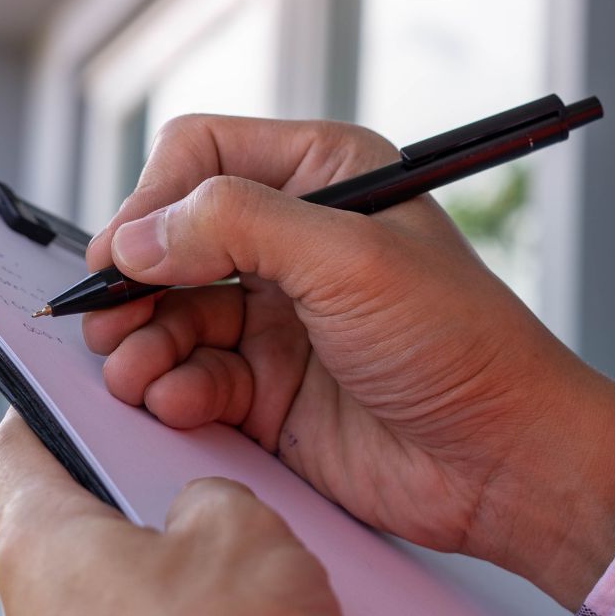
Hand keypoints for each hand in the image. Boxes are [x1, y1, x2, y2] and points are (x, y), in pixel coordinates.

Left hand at [0, 410, 343, 615]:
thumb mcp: (245, 533)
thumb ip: (215, 495)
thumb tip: (204, 512)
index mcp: (41, 542)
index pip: (17, 446)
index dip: (53, 405)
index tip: (80, 387)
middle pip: (84, 527)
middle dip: (154, 505)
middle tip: (215, 488)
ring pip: (126, 600)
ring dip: (188, 586)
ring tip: (260, 583)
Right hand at [82, 115, 614, 608]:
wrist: (507, 461)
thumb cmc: (460, 342)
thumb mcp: (350, 259)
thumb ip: (237, 228)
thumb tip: (138, 236)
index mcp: (324, 175)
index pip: (202, 155)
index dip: (153, 200)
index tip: (124, 254)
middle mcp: (294, 239)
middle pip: (171, 238)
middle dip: (134, 280)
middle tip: (107, 320)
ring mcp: (278, 317)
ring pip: (170, 312)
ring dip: (141, 342)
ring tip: (136, 371)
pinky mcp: (268, 389)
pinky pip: (191, 376)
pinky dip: (171, 389)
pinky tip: (178, 403)